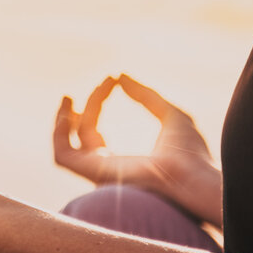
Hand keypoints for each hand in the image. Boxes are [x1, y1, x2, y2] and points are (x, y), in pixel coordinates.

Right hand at [54, 74, 221, 224]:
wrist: (193, 177)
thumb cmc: (191, 155)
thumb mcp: (170, 115)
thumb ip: (146, 96)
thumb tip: (120, 76)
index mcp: (121, 160)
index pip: (94, 130)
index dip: (98, 101)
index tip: (112, 79)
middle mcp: (105, 168)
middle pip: (82, 133)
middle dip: (87, 106)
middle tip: (102, 83)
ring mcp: (97, 172)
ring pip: (66, 144)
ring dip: (62, 120)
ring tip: (69, 97)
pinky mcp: (92, 174)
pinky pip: (62, 155)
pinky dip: (59, 134)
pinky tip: (70, 112)